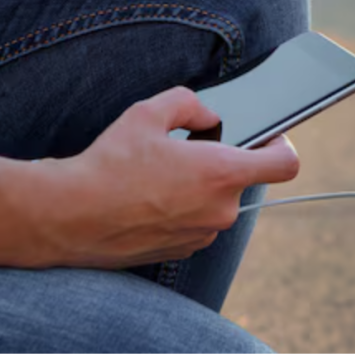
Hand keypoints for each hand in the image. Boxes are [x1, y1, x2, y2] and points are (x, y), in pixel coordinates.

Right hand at [32, 86, 298, 267]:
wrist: (68, 217)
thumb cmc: (109, 164)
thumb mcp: (148, 112)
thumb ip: (190, 103)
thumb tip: (210, 116)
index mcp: (221, 174)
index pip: (285, 164)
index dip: (282, 146)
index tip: (269, 137)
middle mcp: (220, 210)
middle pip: (241, 179)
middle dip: (220, 162)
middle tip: (186, 149)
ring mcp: (203, 235)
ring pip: (216, 201)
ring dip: (199, 186)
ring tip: (158, 174)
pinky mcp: (182, 251)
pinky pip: (196, 221)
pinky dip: (182, 208)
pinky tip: (148, 197)